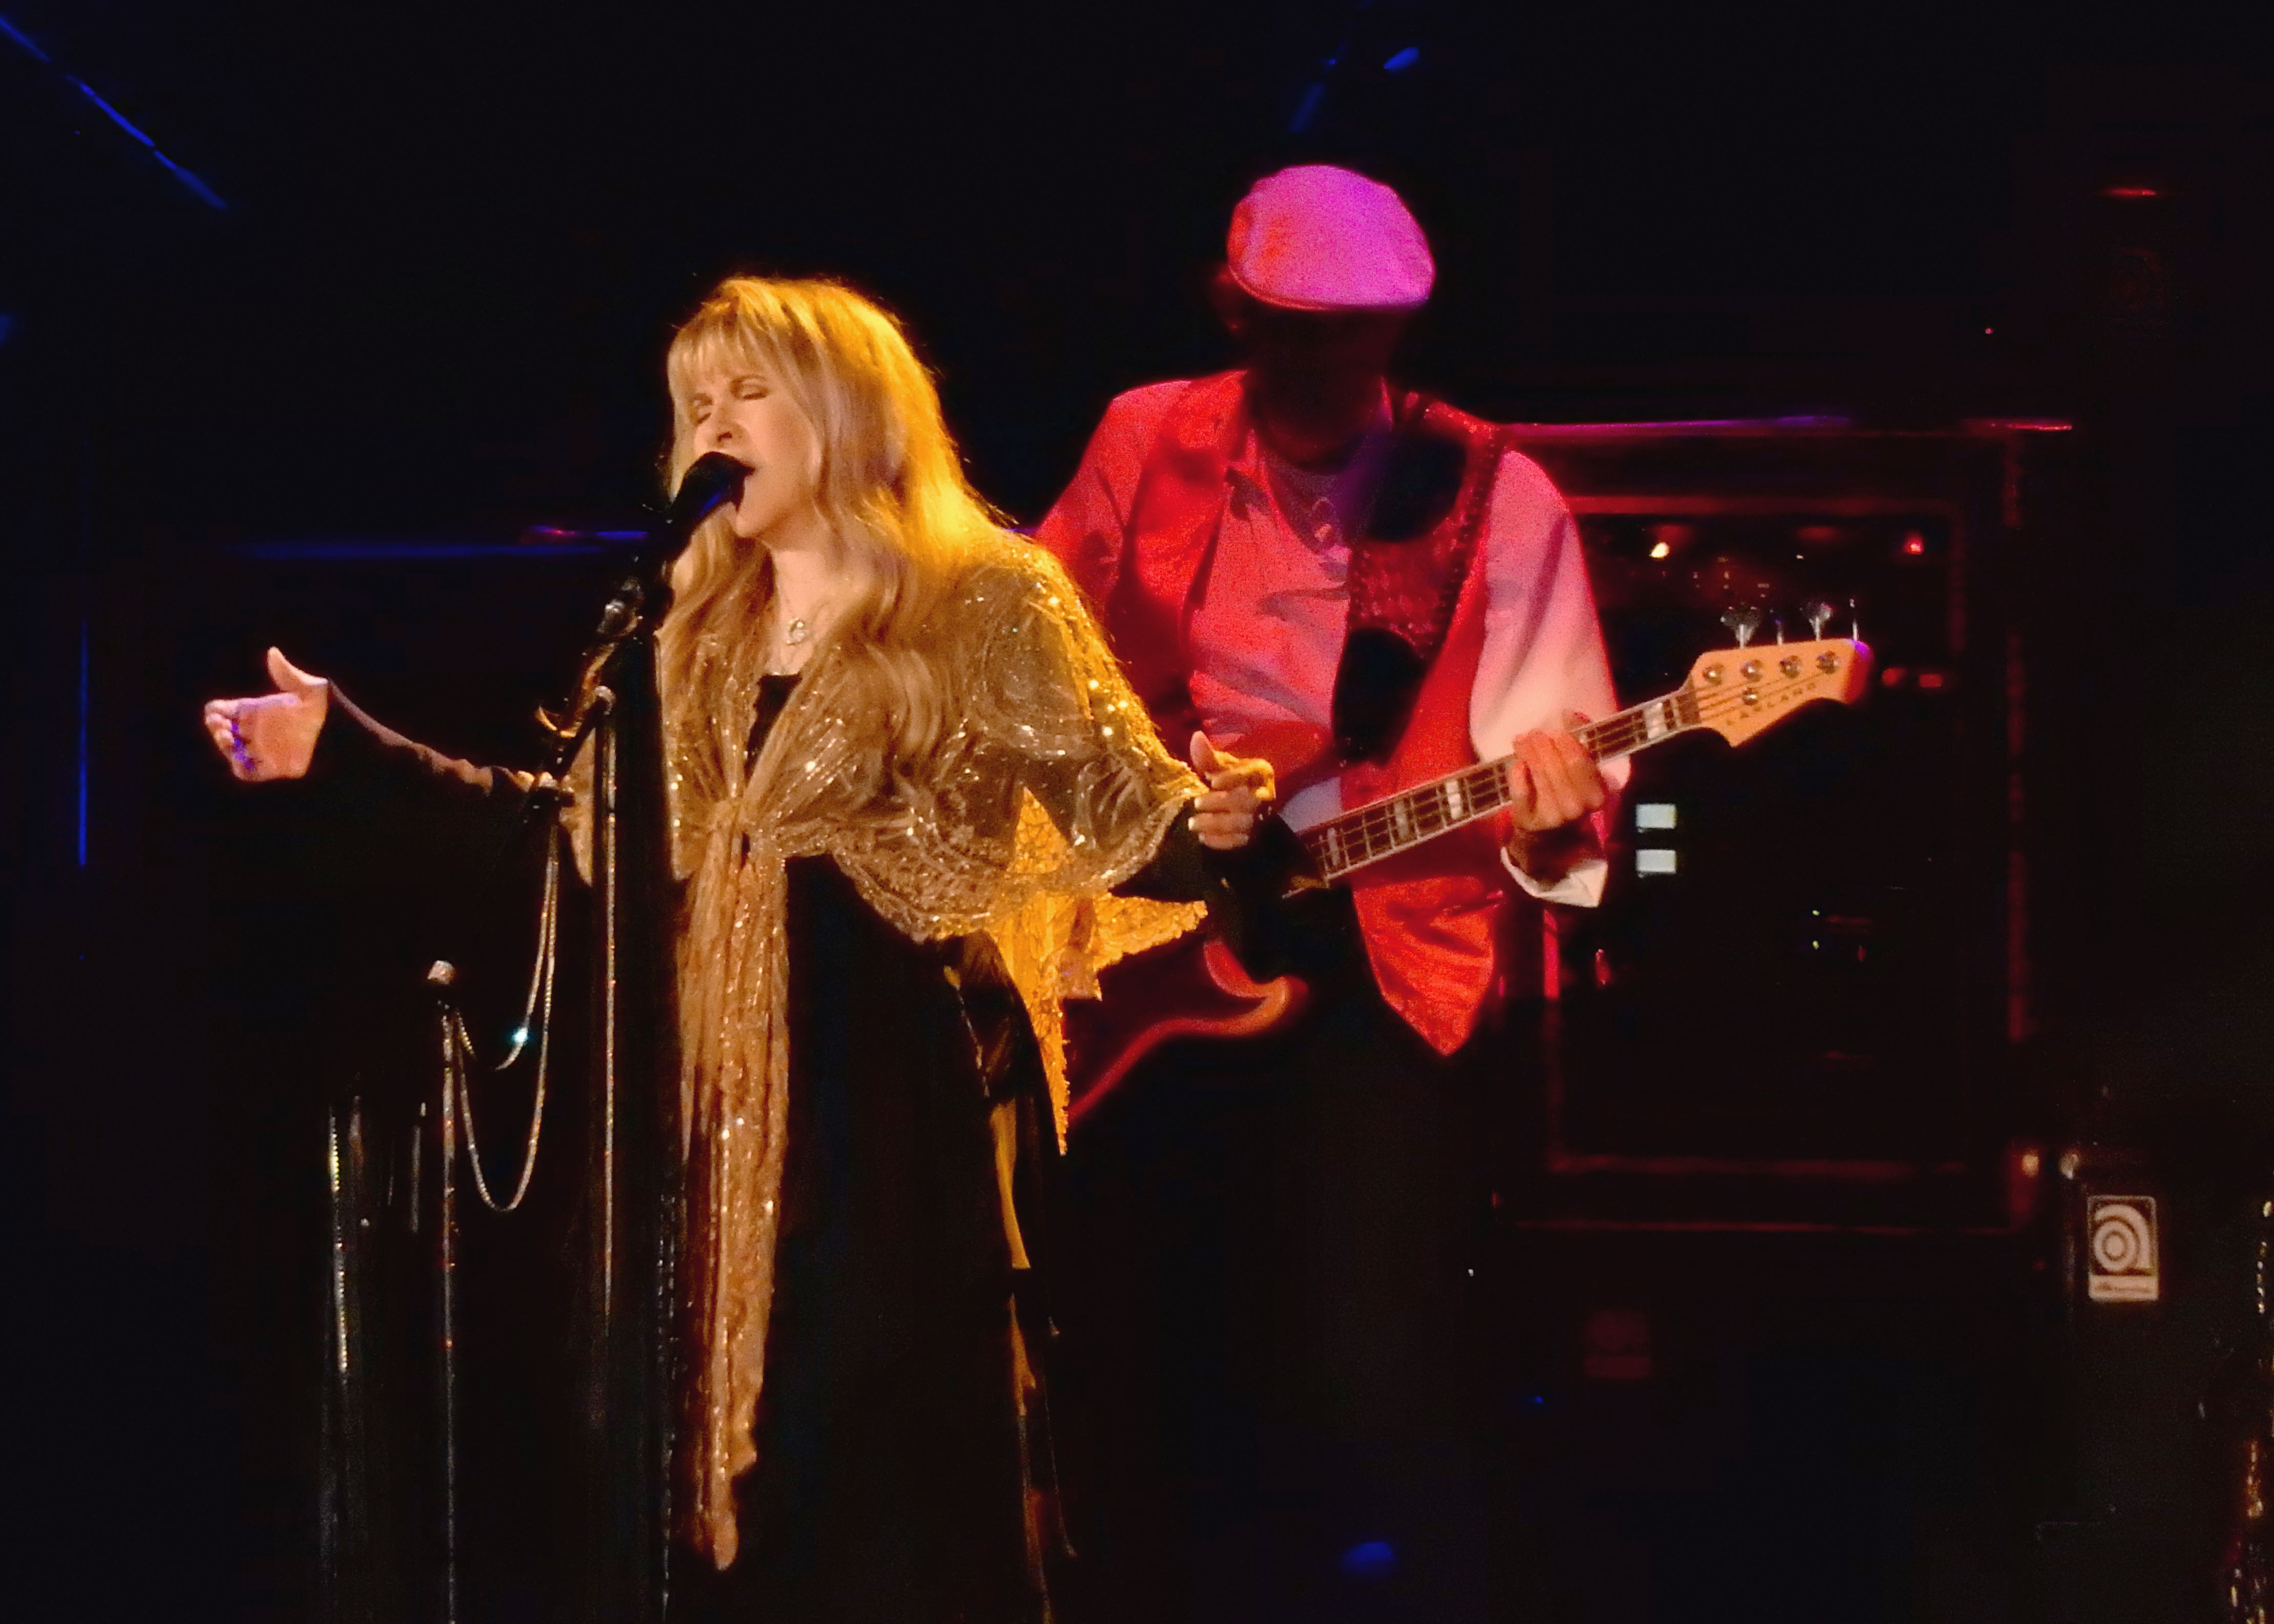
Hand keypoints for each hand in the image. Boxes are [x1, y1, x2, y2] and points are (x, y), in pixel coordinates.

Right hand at [203, 647, 330, 781]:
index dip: (216, 711)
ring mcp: (261, 748)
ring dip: (223, 746)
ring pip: (231, 750)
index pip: (225, 710)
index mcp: (257, 710)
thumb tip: (273, 652)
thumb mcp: (307, 689)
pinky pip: (247, 772)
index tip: (217, 712)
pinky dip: (239, 767)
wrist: (338, 737)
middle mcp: (256, 730)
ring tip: (226, 738)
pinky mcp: (270, 767)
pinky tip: (238, 758)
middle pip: (222, 729)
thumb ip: (287, 674)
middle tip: (220, 725)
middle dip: (216, 727)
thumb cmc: (324, 709)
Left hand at [1188, 731, 1274, 850]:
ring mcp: (1262, 819)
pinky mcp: (1255, 838)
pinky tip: (1203, 837)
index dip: (1232, 777)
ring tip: (1194, 824)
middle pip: (1249, 801)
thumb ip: (1208, 756)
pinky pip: (1240, 842)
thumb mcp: (1221, 768)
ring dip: (1217, 824)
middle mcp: (1266, 795)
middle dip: (1220, 803)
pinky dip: (1221, 841)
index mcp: (1261, 772)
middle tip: (1196, 804)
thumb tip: (1196, 736)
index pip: (1251, 773)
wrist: (1243, 811)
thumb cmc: (1230, 783)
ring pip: (1244, 823)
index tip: (1213, 782)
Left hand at [1504, 711, 1605, 877]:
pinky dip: (1518, 777)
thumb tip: (1570, 714)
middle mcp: (1577, 808)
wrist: (1549, 833)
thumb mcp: (1579, 770)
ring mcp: (1553, 817)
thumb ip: (1579, 740)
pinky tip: (1516, 763)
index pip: (1580, 763)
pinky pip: (1523, 794)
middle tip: (1534, 732)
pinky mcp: (1530, 821)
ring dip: (1529, 754)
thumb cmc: (1567, 792)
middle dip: (1544, 746)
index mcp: (1596, 794)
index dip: (1566, 743)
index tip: (1555, 730)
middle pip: (1558, 769)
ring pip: (1540, 778)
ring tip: (1521, 740)